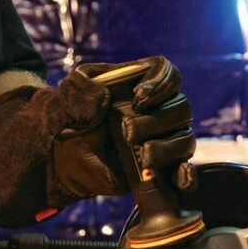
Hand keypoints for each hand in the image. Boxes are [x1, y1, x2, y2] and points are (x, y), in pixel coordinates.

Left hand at [52, 57, 196, 199]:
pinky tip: (180, 175)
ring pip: (186, 139)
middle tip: (126, 133)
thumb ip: (79, 90)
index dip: (161, 83)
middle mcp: (156, 110)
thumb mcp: (64, 97)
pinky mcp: (160, 170)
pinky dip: (188, 175)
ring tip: (143, 157)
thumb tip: (104, 98)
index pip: (168, 72)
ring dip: (167, 148)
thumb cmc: (65, 119)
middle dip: (156, 121)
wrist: (59, 157)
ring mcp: (161, 140)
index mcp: (138, 84)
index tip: (137, 98)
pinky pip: (185, 172)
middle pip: (181, 107)